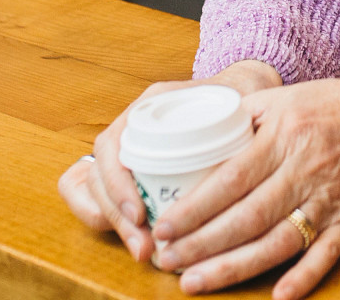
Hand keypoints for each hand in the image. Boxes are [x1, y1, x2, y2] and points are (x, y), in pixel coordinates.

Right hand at [57, 61, 282, 262]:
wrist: (239, 89)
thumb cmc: (239, 94)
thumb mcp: (238, 100)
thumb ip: (239, 117)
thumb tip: (245, 151)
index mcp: (149, 107)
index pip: (111, 146)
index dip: (116, 183)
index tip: (140, 214)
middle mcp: (130, 126)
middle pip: (97, 175)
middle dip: (116, 217)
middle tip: (145, 247)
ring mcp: (126, 149)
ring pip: (94, 190)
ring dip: (115, 225)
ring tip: (146, 250)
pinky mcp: (133, 170)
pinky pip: (105, 198)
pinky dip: (113, 222)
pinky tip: (141, 242)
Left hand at [148, 75, 339, 297]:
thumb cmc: (334, 106)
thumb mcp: (285, 98)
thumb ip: (241, 117)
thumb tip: (192, 138)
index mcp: (286, 135)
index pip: (232, 178)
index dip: (195, 207)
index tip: (164, 225)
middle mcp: (306, 170)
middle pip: (248, 216)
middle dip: (202, 244)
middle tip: (168, 260)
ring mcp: (329, 199)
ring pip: (278, 242)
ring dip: (234, 268)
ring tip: (195, 282)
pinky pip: (325, 255)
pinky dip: (303, 277)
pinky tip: (277, 296)